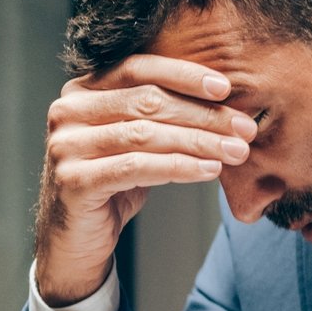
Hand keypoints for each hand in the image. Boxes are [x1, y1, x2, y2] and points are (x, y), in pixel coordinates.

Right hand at [35, 55, 259, 305]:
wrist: (76, 242)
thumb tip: (224, 101)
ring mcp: (66, 146)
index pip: (138, 68)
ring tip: (236, 151)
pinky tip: (209, 170)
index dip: (184, 75)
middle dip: (204, 114)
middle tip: (245, 128)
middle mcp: (67, 112)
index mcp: (81, 91)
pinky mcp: (73, 180)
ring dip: (200, 142)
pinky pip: (137, 167)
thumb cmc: (112, 184)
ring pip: (146, 135)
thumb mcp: (135, 142)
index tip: (226, 88)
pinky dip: (179, 167)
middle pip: (147, 102)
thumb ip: (161, 115)